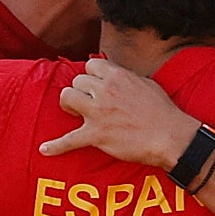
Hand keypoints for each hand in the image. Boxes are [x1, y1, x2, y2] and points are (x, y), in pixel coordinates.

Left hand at [39, 58, 199, 167]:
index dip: (91, 75)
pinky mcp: (96, 135)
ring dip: (69, 105)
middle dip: (81, 91)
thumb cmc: (163, 112)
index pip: (91, 65)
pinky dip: (56, 146)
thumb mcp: (147, 83)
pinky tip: (44, 150)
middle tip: (89, 102)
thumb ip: (127, 78)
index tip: (96, 85)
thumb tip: (116, 77)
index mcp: (118, 76)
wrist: (170, 136)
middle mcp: (105, 90)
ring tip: (75, 113)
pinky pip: (69, 140)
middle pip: (77, 81)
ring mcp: (98, 112)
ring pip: (66, 97)